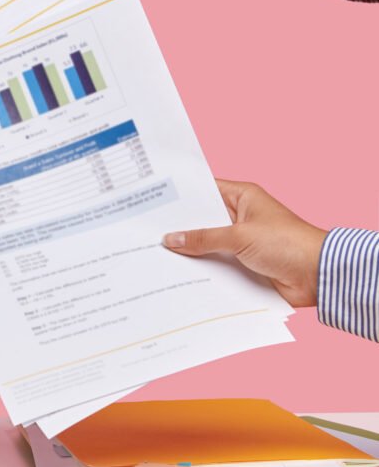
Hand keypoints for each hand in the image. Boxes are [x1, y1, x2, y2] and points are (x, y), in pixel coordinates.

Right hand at [162, 179, 325, 306]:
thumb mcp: (239, 236)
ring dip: (190, 252)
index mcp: (243, 198)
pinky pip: (217, 265)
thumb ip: (203, 238)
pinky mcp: (244, 265)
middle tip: (147, 232)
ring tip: (156, 256)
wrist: (319, 276)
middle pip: (202, 220)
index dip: (180, 196)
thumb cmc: (287, 244)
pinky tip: (179, 275)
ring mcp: (242, 242)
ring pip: (207, 245)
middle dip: (180, 228)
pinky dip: (202, 270)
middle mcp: (241, 217)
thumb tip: (171, 239)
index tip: (152, 201)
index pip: (204, 190)